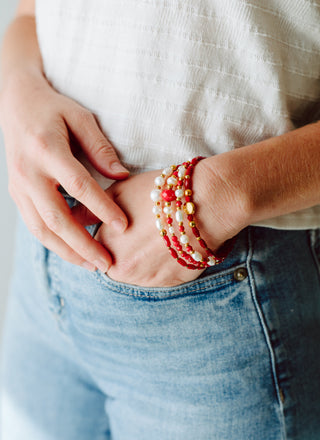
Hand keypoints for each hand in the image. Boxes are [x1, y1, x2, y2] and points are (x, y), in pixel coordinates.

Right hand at [0, 69, 128, 271]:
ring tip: (92, 265)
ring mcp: (18, 186)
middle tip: (107, 263)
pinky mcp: (16, 194)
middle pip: (56, 218)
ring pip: (41, 229)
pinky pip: (34, 224)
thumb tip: (122, 176)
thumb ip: (100, 147)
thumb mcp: (80, 118)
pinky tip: (74, 250)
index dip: (102, 208)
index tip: (123, 226)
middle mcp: (28, 173)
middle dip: (82, 245)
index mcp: (46, 149)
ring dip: (67, 251)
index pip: (78, 186)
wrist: (15, 104)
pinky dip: (54, 241)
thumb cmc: (53, 109)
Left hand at [80, 161, 242, 286]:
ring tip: (158, 237)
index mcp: (106, 246)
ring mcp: (148, 280)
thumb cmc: (161, 193)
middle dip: (124, 250)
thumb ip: (90, 209)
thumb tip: (72, 217)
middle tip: (143, 231)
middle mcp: (123, 269)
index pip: (96, 247)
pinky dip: (162, 265)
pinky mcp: (171, 284)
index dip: (111, 234)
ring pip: (137, 273)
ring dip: (143, 260)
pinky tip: (171, 245)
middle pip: (115, 263)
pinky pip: (159, 278)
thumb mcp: (118, 192)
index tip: (123, 225)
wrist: (206, 203)